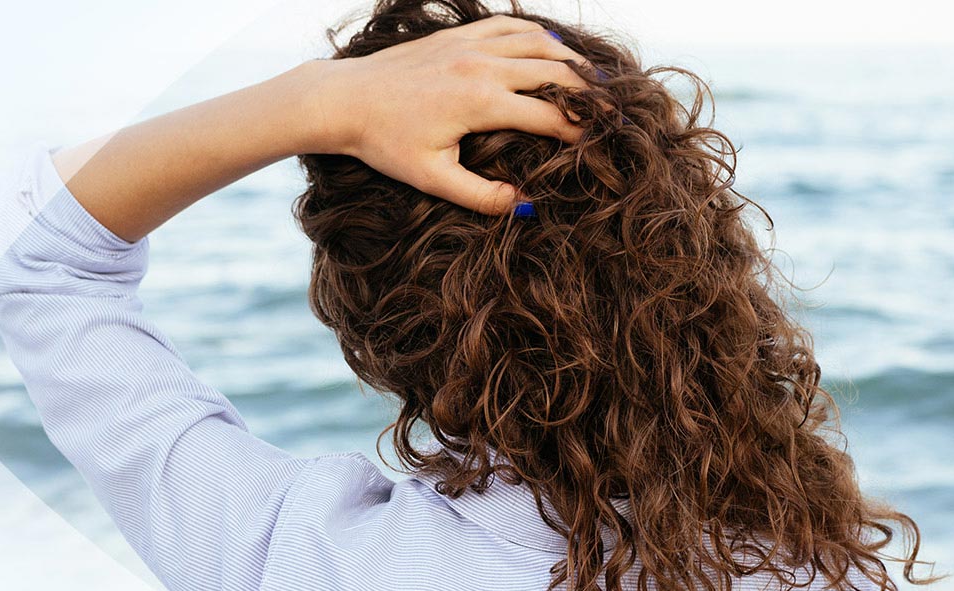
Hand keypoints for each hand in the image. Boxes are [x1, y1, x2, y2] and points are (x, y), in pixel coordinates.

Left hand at [299, 15, 593, 214]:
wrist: (343, 99)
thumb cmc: (384, 143)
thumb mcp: (432, 178)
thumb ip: (481, 194)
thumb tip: (523, 202)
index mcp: (480, 102)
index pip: (549, 114)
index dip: (579, 130)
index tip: (599, 143)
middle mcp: (481, 65)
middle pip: (554, 72)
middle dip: (587, 92)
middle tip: (610, 109)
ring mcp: (469, 44)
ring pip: (538, 41)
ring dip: (570, 58)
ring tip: (591, 78)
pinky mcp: (457, 33)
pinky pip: (510, 24)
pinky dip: (537, 34)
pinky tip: (551, 46)